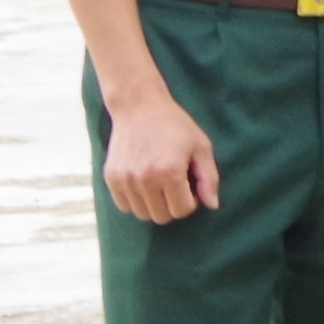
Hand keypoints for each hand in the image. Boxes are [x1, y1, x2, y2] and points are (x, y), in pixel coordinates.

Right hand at [103, 91, 221, 223]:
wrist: (138, 106)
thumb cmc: (174, 125)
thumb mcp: (200, 146)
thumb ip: (209, 178)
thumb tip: (212, 205)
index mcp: (169, 172)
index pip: (181, 211)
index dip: (190, 202)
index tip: (189, 185)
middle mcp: (145, 179)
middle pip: (162, 217)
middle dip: (173, 205)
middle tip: (175, 185)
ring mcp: (125, 179)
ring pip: (142, 214)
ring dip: (154, 205)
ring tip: (159, 183)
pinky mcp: (111, 177)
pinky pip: (125, 206)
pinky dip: (136, 201)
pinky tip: (143, 183)